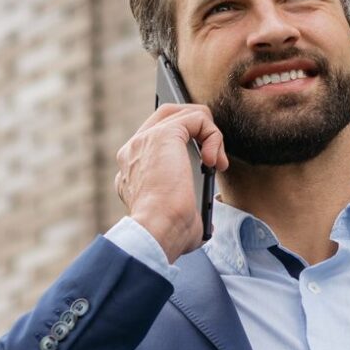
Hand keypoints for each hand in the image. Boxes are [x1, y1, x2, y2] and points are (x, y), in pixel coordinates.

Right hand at [115, 103, 226, 263]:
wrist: (157, 233)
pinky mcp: (163, 135)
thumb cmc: (166, 235)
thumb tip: (205, 218)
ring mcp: (145, 140)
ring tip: (217, 162)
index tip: (203, 164)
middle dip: (197, 129)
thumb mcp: (174, 217)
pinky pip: (196, 119)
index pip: (157, 139)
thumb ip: (184, 207)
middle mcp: (133, 151)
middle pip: (167, 116)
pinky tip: (215, 161)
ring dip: (209, 134)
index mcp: (132, 170)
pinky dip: (213, 136)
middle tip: (213, 157)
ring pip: (184, 114)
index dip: (185, 144)